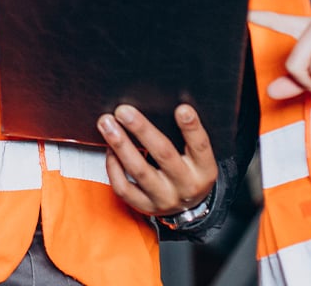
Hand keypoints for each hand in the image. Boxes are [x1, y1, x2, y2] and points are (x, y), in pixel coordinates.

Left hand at [96, 103, 217, 216]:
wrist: (189, 206)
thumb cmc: (191, 170)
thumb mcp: (198, 155)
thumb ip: (188, 134)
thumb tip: (167, 103)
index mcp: (204, 169)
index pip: (200, 146)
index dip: (191, 128)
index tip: (182, 109)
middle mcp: (185, 185)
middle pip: (164, 154)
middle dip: (142, 130)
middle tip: (123, 111)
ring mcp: (164, 198)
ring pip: (139, 170)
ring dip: (120, 144)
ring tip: (107, 124)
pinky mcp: (145, 207)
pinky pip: (124, 188)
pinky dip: (114, 166)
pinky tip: (110, 148)